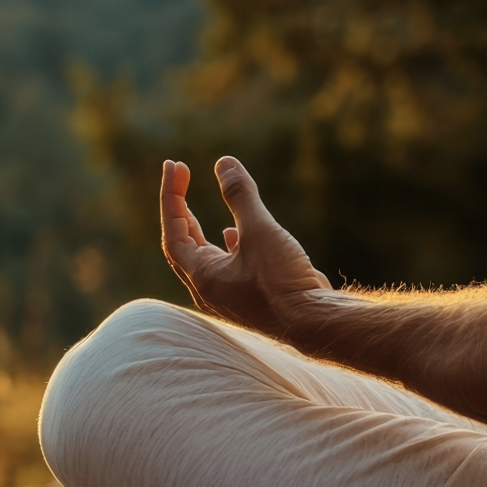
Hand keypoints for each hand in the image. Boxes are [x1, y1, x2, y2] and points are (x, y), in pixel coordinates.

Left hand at [159, 156, 332, 337]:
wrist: (315, 324)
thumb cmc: (282, 282)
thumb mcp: (260, 231)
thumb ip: (241, 196)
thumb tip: (224, 163)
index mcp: (203, 276)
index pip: (173, 231)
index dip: (171, 196)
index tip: (175, 166)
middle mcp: (210, 289)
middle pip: (182, 246)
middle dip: (178, 211)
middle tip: (179, 179)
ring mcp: (230, 296)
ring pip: (204, 258)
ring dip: (196, 231)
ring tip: (190, 209)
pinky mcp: (252, 297)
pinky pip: (227, 268)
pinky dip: (226, 247)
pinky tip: (233, 236)